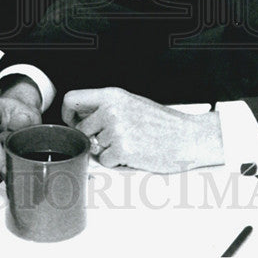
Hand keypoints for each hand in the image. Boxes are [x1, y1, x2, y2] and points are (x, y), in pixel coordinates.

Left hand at [61, 87, 222, 172]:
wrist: (188, 136)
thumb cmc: (163, 123)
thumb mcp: (132, 104)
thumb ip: (106, 107)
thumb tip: (80, 118)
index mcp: (113, 95)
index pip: (72, 99)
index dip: (68, 115)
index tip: (75, 123)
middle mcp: (112, 109)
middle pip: (81, 129)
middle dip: (94, 139)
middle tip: (114, 140)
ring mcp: (117, 129)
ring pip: (94, 148)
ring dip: (108, 151)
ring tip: (130, 144)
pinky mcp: (123, 149)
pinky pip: (106, 162)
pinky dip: (118, 163)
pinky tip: (134, 154)